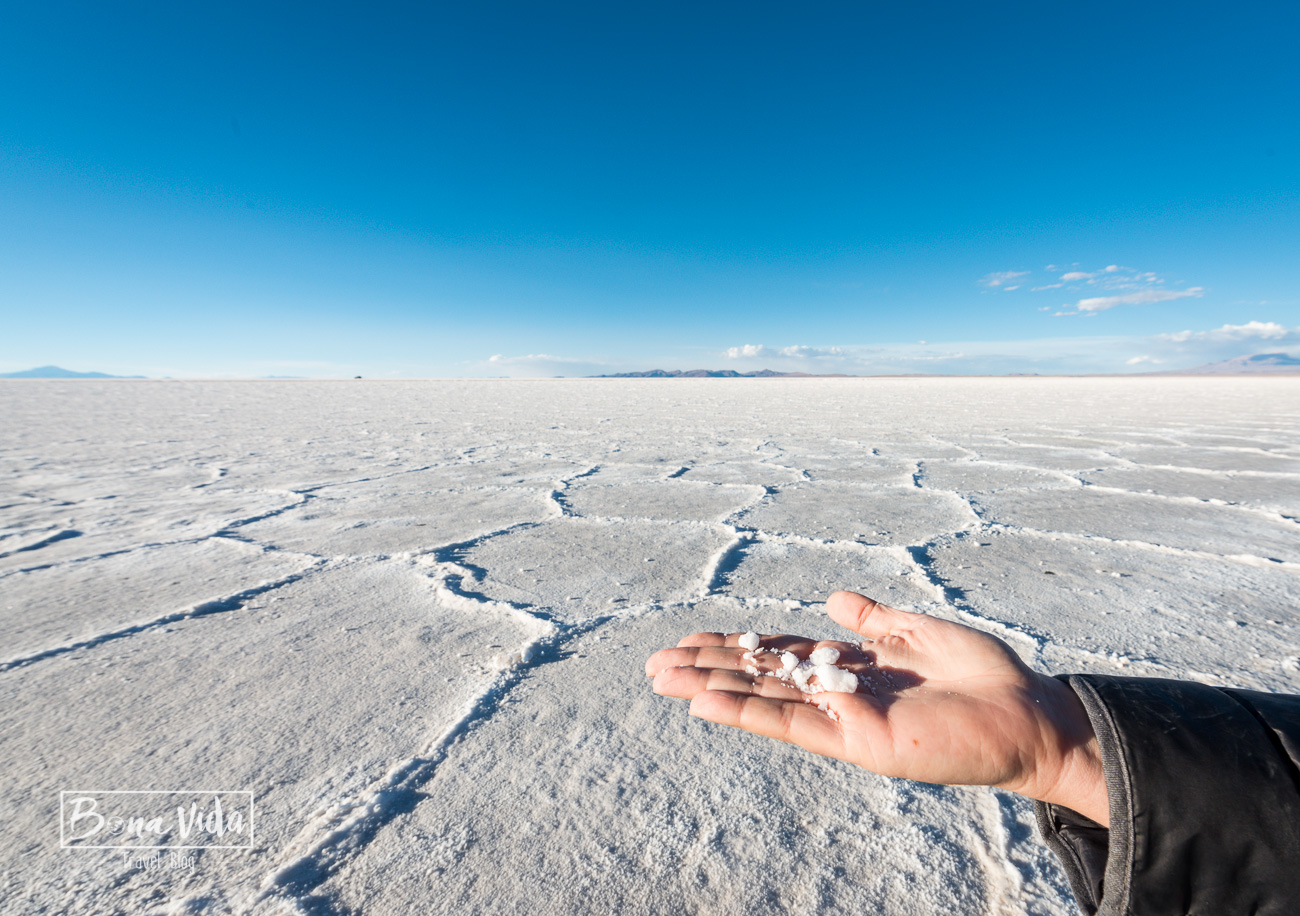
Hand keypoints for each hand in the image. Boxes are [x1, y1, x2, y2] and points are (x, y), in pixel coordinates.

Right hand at [645, 591, 1107, 824]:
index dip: (736, 646)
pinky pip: (794, 727)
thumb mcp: (921, 631)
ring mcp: (845, 720)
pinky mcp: (860, 742)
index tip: (693, 640)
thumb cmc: (986, 675)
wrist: (1032, 715)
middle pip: (759, 677)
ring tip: (663, 679)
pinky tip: (707, 706)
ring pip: (763, 701)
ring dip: (712, 690)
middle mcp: (840, 694)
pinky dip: (748, 715)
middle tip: (655, 662)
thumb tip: (834, 599)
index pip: (779, 654)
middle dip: (708, 668)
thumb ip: (876, 618)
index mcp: (852, 667)